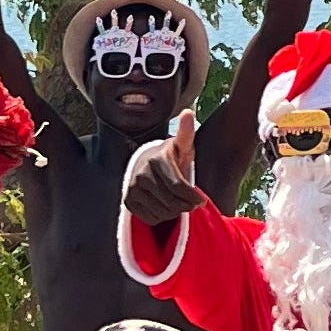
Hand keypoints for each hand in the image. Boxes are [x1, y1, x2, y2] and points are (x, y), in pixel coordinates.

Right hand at [123, 110, 207, 224]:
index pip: (178, 186)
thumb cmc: (172, 156)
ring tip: (178, 202)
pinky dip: (162, 217)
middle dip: (186, 205)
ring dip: (175, 212)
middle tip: (191, 203)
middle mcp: (141, 174)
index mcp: (157, 160)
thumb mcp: (182, 145)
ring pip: (162, 212)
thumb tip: (188, 112)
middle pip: (172, 202)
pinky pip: (151, 218)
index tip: (202, 200)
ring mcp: (132, 188)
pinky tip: (164, 205)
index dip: (193, 197)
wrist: (148, 165)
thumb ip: (187, 132)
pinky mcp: (128, 201)